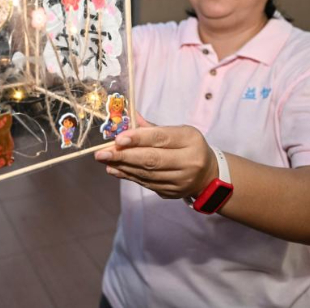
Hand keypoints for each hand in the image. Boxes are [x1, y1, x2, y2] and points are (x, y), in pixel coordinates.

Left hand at [94, 113, 218, 198]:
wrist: (207, 174)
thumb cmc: (189, 147)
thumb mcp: (179, 131)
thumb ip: (153, 127)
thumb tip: (129, 116)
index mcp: (190, 140)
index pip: (161, 138)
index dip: (138, 138)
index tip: (118, 138)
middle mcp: (188, 162)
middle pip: (152, 159)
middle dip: (123, 156)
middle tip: (101, 153)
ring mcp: (181, 180)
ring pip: (146, 174)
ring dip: (122, 166)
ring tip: (104, 160)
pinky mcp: (172, 192)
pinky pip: (146, 184)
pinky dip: (128, 176)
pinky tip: (114, 169)